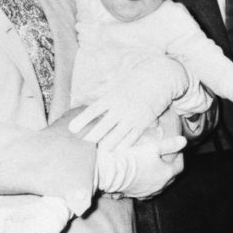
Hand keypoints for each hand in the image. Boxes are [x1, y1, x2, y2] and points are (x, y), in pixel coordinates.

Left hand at [70, 54, 189, 150]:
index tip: (71, 129)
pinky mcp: (143, 123)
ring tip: (96, 153)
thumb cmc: (138, 79)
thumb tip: (87, 93)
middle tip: (82, 147)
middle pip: (100, 129)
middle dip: (90, 139)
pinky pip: (129, 140)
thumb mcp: (119, 82)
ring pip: (113, 138)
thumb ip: (103, 89)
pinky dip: (121, 147)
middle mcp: (120, 108)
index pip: (92, 111)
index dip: (81, 120)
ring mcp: (131, 117)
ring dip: (104, 147)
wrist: (161, 78)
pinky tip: (115, 152)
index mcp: (112, 97)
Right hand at [95, 135, 186, 198]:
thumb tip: (184, 141)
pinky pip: (150, 192)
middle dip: (172, 168)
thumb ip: (170, 144)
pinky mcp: (138, 195)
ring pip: (161, 186)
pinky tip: (147, 181)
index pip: (180, 167)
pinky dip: (151, 186)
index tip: (177, 151)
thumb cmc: (135, 159)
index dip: (180, 158)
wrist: (114, 173)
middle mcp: (160, 186)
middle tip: (168, 158)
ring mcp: (149, 192)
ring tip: (157, 168)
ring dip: (162, 178)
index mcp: (167, 174)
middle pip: (172, 177)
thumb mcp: (154, 147)